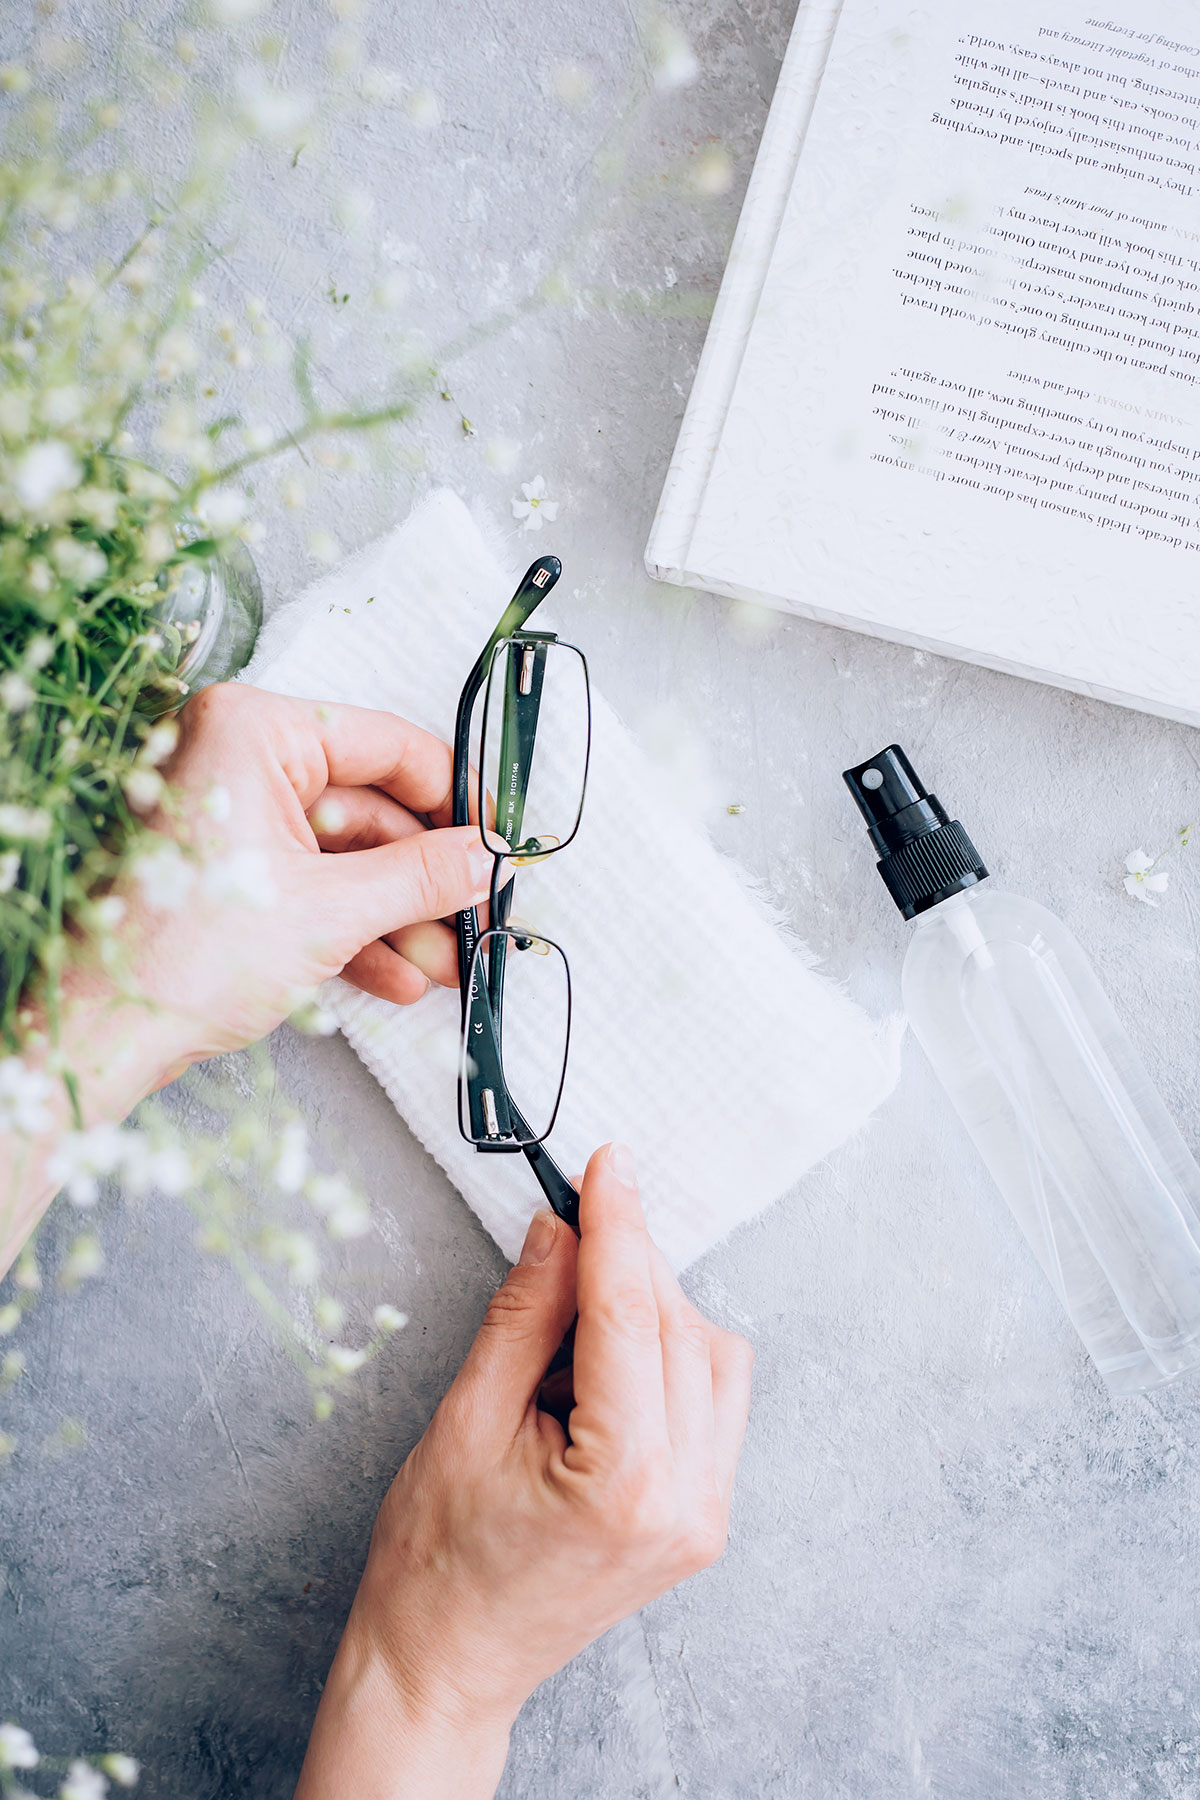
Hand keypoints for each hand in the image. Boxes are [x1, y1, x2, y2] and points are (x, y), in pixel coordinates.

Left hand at [0, 681, 495, 1276]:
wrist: (98, 1036)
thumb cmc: (183, 956)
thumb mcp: (330, 912)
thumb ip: (421, 876)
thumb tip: (486, 857)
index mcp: (253, 731)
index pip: (384, 743)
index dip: (453, 794)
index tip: (500, 833)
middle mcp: (236, 758)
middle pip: (367, 807)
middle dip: (424, 878)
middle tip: (479, 913)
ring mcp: (229, 816)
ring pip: (343, 856)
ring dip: (398, 916)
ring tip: (448, 966)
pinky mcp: (226, 872)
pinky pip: (310, 885)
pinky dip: (354, 930)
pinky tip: (400, 977)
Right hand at [294, 1143, 753, 1799]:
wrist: (448, 1663)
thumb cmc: (438, 1562)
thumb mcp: (465, 1421)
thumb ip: (524, 1315)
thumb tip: (562, 1227)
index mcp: (625, 1483)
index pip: (632, 1316)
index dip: (618, 1226)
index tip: (606, 1164)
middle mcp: (686, 1501)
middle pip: (681, 1330)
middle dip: (629, 1266)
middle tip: (570, 1225)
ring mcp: (704, 1514)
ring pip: (711, 1357)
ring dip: (652, 1312)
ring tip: (571, 1320)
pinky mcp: (702, 1516)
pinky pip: (710, 1399)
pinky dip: (667, 1356)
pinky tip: (604, 1361)